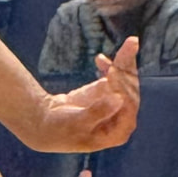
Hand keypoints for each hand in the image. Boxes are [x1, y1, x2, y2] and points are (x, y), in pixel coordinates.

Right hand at [35, 37, 140, 152]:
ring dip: (125, 62)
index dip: (123, 88)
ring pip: (127, 81)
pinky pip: (117, 76)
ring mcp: (115, 105)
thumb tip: (119, 99)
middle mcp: (120, 120)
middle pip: (131, 91)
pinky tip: (99, 59)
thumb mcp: (76, 123)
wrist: (46, 123)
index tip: (111, 72)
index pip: (129, 108)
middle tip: (125, 49)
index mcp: (117, 134)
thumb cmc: (60, 129)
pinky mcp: (108, 92)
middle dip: (126, 70)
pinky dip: (111, 65)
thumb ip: (97, 112)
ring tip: (130, 42)